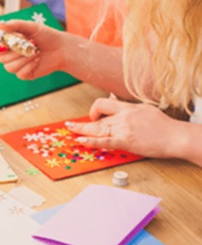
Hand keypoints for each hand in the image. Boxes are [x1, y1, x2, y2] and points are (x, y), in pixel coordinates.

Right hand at [0, 19, 65, 79]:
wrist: (62, 48)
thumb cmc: (46, 36)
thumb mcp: (31, 27)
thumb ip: (14, 25)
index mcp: (6, 43)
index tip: (4, 44)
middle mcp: (8, 55)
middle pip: (0, 59)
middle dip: (15, 51)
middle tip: (28, 43)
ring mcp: (16, 65)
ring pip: (9, 67)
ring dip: (23, 58)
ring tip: (35, 51)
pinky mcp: (25, 74)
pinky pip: (20, 74)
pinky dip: (29, 65)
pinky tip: (37, 59)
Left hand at [67, 98, 182, 158]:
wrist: (176, 136)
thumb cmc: (164, 125)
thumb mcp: (145, 110)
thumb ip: (130, 109)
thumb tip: (119, 104)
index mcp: (128, 108)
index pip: (104, 103)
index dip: (95, 109)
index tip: (93, 116)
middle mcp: (123, 117)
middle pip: (97, 117)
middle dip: (82, 122)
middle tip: (68, 124)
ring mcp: (123, 129)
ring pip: (97, 128)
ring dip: (81, 129)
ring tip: (70, 130)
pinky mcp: (126, 141)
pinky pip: (104, 141)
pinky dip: (91, 141)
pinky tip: (81, 140)